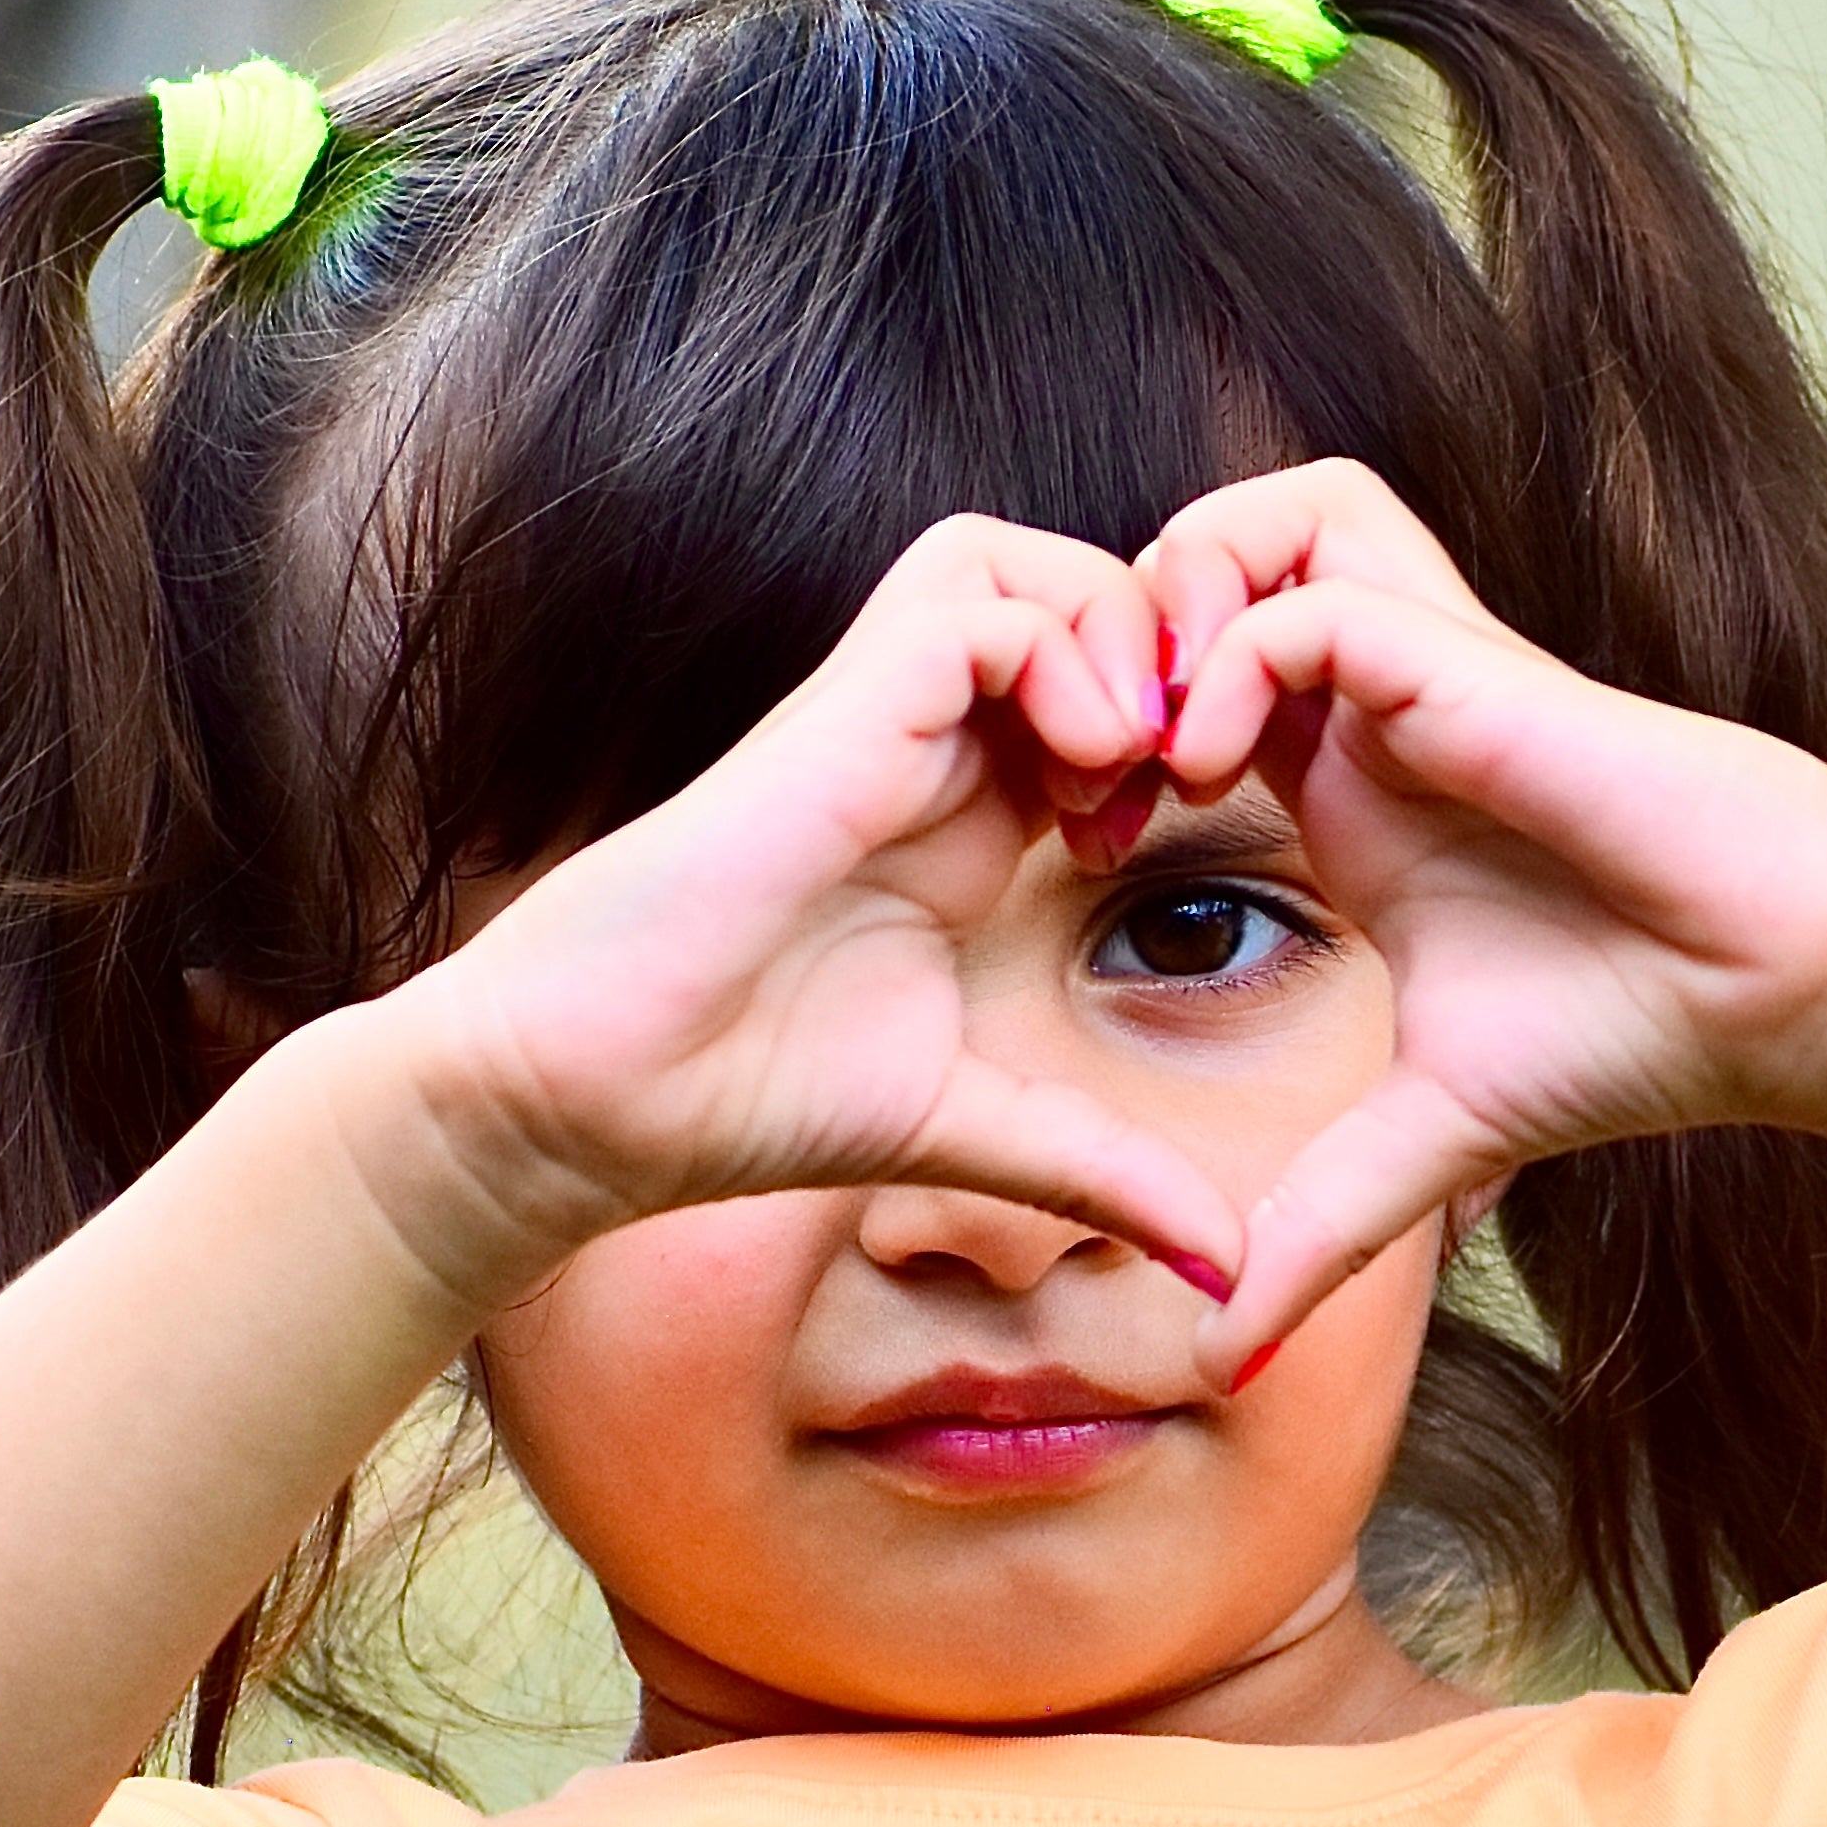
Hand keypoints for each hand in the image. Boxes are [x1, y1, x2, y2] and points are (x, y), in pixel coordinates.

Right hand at [360, 514, 1244, 1314]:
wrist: (597, 1095)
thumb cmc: (746, 1099)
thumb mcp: (980, 1130)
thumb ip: (1103, 1168)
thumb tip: (1228, 1262)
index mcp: (962, 820)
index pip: (1097, 690)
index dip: (1177, 728)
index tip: (1189, 827)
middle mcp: (923, 751)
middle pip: (1072, 596)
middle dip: (1166, 657)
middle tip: (1192, 774)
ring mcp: (880, 720)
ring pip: (1023, 563)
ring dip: (1117, 635)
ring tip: (1139, 760)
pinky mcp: (843, 709)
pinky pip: (979, 596)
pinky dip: (1061, 648)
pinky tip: (1085, 764)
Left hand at [1143, 463, 1826, 1373]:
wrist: (1771, 994)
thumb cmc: (1628, 1035)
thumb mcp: (1421, 1145)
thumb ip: (1314, 1228)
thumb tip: (1219, 1351)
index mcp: (1344, 788)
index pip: (1180, 682)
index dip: (1098, 738)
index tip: (1065, 848)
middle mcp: (1370, 712)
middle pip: (1195, 565)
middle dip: (1104, 646)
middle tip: (1074, 779)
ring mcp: (1418, 675)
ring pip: (1252, 528)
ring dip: (1166, 616)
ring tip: (1141, 756)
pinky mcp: (1463, 664)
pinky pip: (1306, 589)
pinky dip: (1232, 651)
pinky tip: (1213, 763)